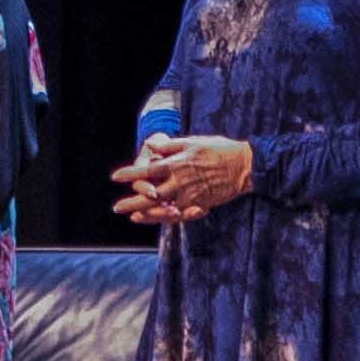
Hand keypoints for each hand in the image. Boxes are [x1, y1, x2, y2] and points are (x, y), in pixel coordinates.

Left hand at [109, 133, 254, 223]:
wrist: (244, 166)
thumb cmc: (219, 149)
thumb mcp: (194, 142)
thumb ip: (171, 146)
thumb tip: (151, 147)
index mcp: (177, 164)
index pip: (147, 170)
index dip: (130, 174)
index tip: (115, 177)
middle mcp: (180, 182)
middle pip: (150, 195)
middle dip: (132, 201)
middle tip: (116, 208)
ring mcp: (190, 196)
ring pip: (162, 209)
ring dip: (146, 214)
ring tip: (132, 216)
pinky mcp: (199, 205)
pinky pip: (179, 215)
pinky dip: (166, 218)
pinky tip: (157, 218)